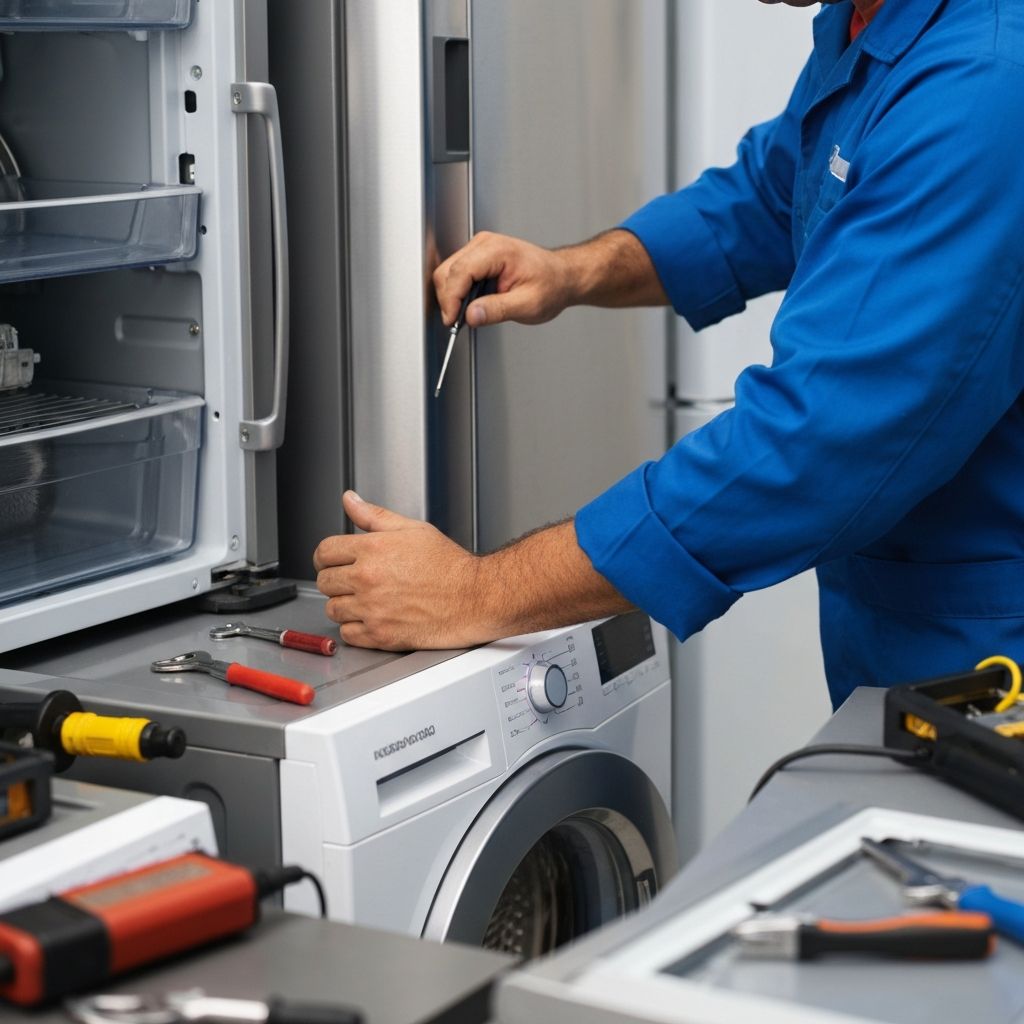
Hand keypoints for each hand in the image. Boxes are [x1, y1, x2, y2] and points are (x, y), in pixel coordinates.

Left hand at [313, 492, 495, 650]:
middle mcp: (368, 579)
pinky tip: (371, 618)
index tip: (332, 561)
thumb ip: (374, 516)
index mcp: (372, 549)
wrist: (474, 597)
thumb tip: (350, 500)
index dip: (326, 556)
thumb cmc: (449, 566)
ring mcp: (372, 609)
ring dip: (344, 605)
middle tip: (354, 580)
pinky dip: (355, 628)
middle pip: (325, 581)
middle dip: (336, 579)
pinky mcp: (380, 635)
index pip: (324, 552)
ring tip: (365, 599)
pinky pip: (347, 634)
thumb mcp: (413, 529)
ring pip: (333, 609)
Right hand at [433, 229, 666, 330]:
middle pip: (447, 271)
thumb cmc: (551, 286)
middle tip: (458, 323)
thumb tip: (471, 315)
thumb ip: (497, 309)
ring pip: (448, 273)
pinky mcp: (477, 257)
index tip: (452, 321)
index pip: (459, 272)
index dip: (451, 299)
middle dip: (449, 300)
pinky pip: (456, 274)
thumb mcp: (528, 304)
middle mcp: (484, 244)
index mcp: (497, 250)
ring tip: (471, 313)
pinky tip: (473, 304)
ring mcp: (479, 248)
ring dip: (453, 297)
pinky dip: (458, 293)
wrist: (561, 277)